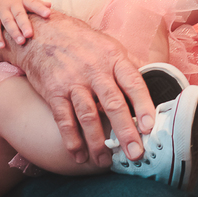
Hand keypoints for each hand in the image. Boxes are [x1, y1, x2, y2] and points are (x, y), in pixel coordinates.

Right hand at [0, 0, 50, 47]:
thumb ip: (35, 1)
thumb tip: (50, 5)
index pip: (32, 3)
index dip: (40, 8)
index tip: (48, 14)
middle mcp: (11, 4)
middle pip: (19, 15)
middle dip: (24, 25)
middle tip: (30, 34)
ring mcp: (0, 10)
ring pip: (7, 22)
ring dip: (14, 32)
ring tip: (21, 42)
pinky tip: (1, 46)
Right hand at [13, 11, 155, 166]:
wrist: (44, 34)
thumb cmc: (83, 44)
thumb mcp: (109, 47)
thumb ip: (128, 68)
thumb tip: (153, 86)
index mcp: (113, 58)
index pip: (133, 83)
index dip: (143, 105)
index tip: (150, 127)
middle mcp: (94, 69)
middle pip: (113, 103)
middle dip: (125, 131)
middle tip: (134, 153)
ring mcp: (73, 81)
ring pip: (88, 116)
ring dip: (98, 142)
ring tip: (105, 162)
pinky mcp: (53, 91)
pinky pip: (64, 119)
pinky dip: (71, 140)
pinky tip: (79, 155)